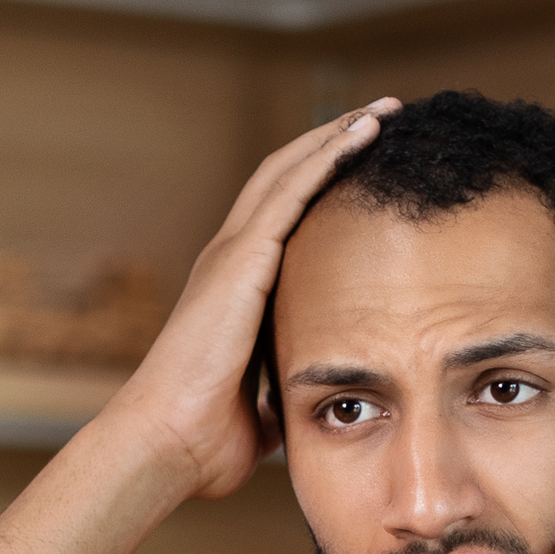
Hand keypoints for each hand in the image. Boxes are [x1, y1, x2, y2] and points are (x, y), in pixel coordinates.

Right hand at [94, 100, 400, 501]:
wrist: (169, 443)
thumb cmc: (209, 438)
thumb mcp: (268, 401)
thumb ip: (294, 382)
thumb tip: (328, 399)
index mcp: (235, 290)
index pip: (284, 217)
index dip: (322, 183)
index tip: (368, 164)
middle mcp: (230, 260)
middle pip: (286, 177)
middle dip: (334, 142)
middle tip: (385, 118)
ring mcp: (232, 255)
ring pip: (290, 170)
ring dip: (338, 134)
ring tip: (385, 110)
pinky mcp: (241, 259)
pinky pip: (291, 190)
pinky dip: (328, 155)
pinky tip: (363, 132)